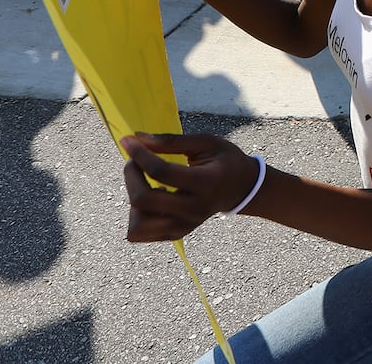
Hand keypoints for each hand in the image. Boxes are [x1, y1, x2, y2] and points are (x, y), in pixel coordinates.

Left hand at [121, 132, 260, 242]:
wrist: (243, 189)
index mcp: (205, 182)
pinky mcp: (177, 234)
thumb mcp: (206, 142)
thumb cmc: (224, 161)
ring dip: (133, 201)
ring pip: (137, 225)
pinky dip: (138, 214)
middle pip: (142, 200)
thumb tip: (137, 137)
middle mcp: (193, 209)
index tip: (129, 141)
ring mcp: (184, 226)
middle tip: (136, 161)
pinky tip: (153, 199)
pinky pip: (141, 233)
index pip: (161, 172)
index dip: (140, 154)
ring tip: (146, 185)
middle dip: (131, 175)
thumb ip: (172, 141)